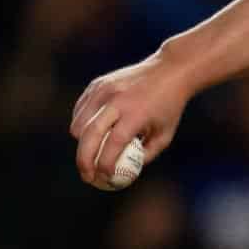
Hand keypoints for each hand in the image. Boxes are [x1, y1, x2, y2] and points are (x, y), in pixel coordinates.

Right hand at [71, 53, 191, 187]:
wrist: (169, 70)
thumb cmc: (169, 107)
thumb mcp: (165, 134)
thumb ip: (146, 155)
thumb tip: (125, 174)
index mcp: (136, 113)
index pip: (114, 142)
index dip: (106, 163)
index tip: (104, 178)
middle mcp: (117, 100)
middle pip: (89, 134)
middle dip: (84, 160)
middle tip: (87, 176)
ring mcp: (104, 90)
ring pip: (79, 123)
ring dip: (82, 143)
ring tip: (93, 153)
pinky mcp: (97, 84)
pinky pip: (81, 111)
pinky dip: (82, 125)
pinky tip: (93, 133)